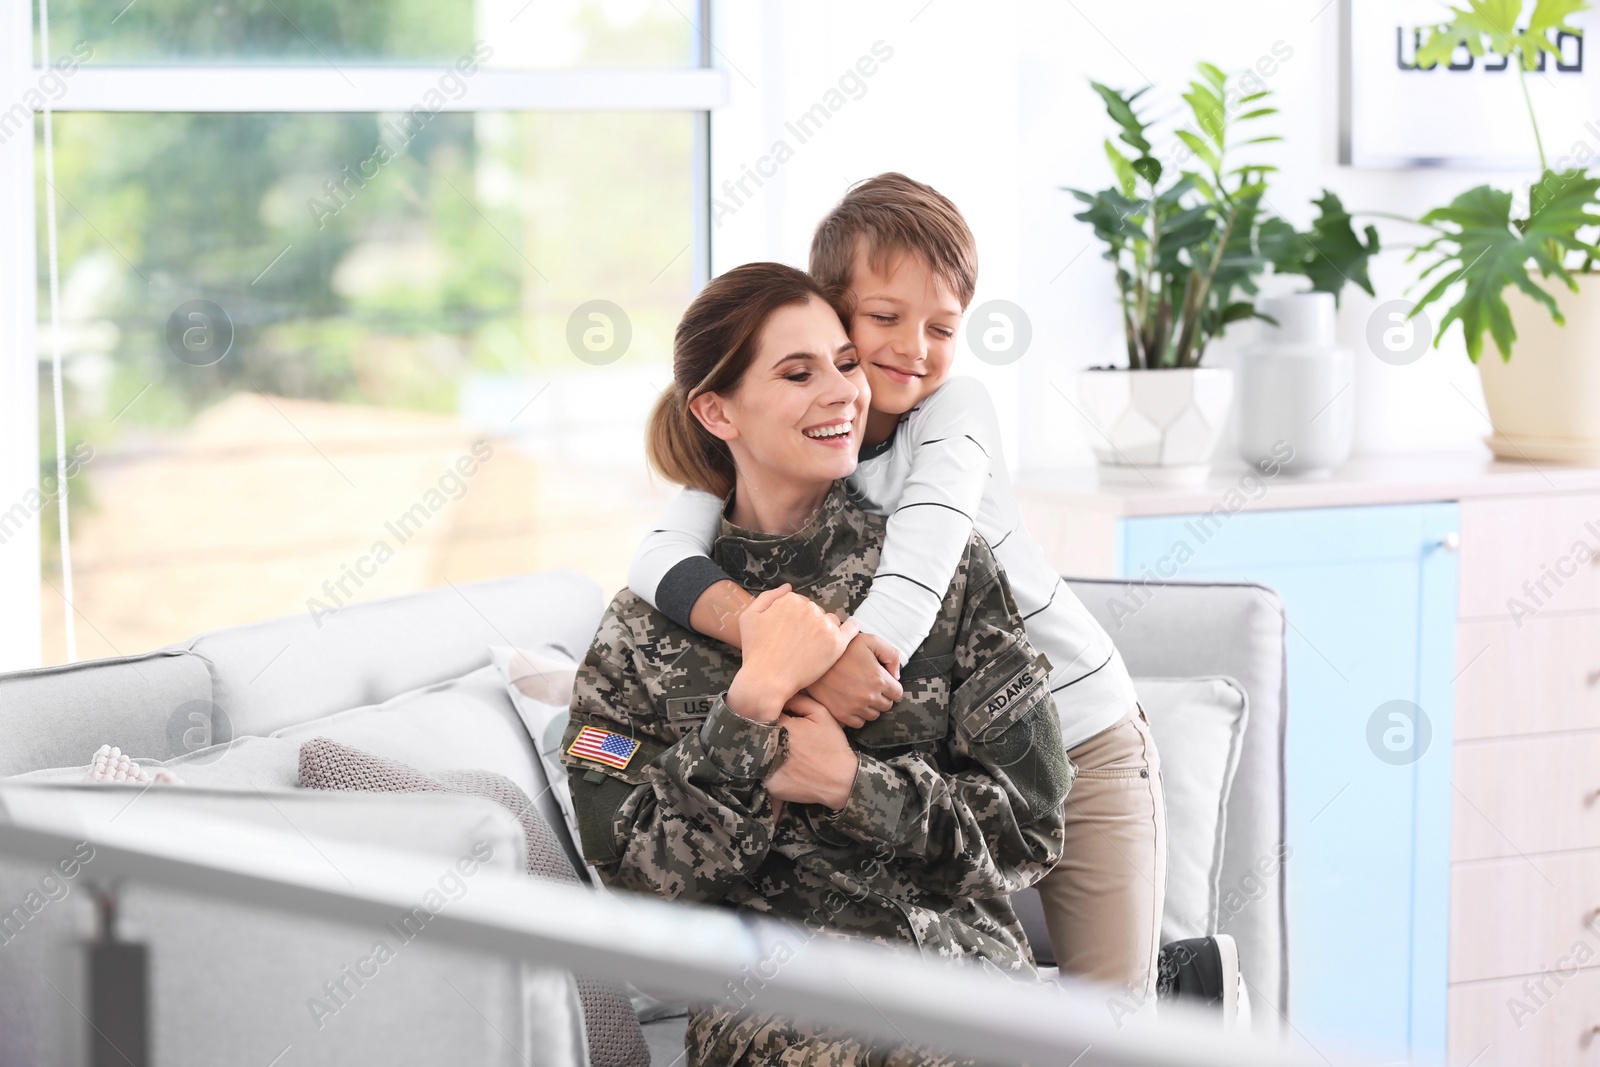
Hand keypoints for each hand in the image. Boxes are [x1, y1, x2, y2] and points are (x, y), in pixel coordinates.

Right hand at [726, 585, 857, 723]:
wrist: (767, 680)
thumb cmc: (755, 651)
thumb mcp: (749, 617)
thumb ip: (768, 597)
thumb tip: (788, 587)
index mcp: (790, 600)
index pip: (800, 603)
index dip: (795, 618)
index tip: (790, 633)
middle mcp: (809, 608)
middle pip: (816, 611)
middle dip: (810, 623)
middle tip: (799, 643)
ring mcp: (824, 625)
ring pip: (831, 621)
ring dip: (825, 629)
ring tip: (814, 647)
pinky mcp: (836, 642)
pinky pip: (851, 629)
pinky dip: (851, 628)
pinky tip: (847, 633)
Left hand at [766, 694, 858, 811]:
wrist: (841, 780)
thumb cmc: (832, 745)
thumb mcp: (821, 714)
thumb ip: (799, 700)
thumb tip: (781, 695)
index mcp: (781, 726)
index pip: (762, 714)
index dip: (767, 715)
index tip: (773, 719)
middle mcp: (771, 746)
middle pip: (755, 734)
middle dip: (760, 732)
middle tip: (773, 736)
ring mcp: (769, 767)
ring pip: (754, 754)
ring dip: (759, 751)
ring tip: (772, 751)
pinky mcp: (770, 785)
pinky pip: (760, 774)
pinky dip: (765, 770)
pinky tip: (777, 768)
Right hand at [804, 633, 903, 728]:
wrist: (814, 658)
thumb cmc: (842, 649)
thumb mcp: (870, 641)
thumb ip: (891, 654)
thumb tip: (896, 674)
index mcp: (879, 679)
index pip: (897, 693)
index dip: (891, 686)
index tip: (882, 681)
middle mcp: (869, 696)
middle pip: (886, 705)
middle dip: (881, 696)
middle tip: (870, 685)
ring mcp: (854, 707)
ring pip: (873, 716)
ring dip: (870, 706)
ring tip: (860, 693)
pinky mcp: (841, 713)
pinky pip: (858, 723)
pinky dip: (858, 715)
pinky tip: (852, 703)